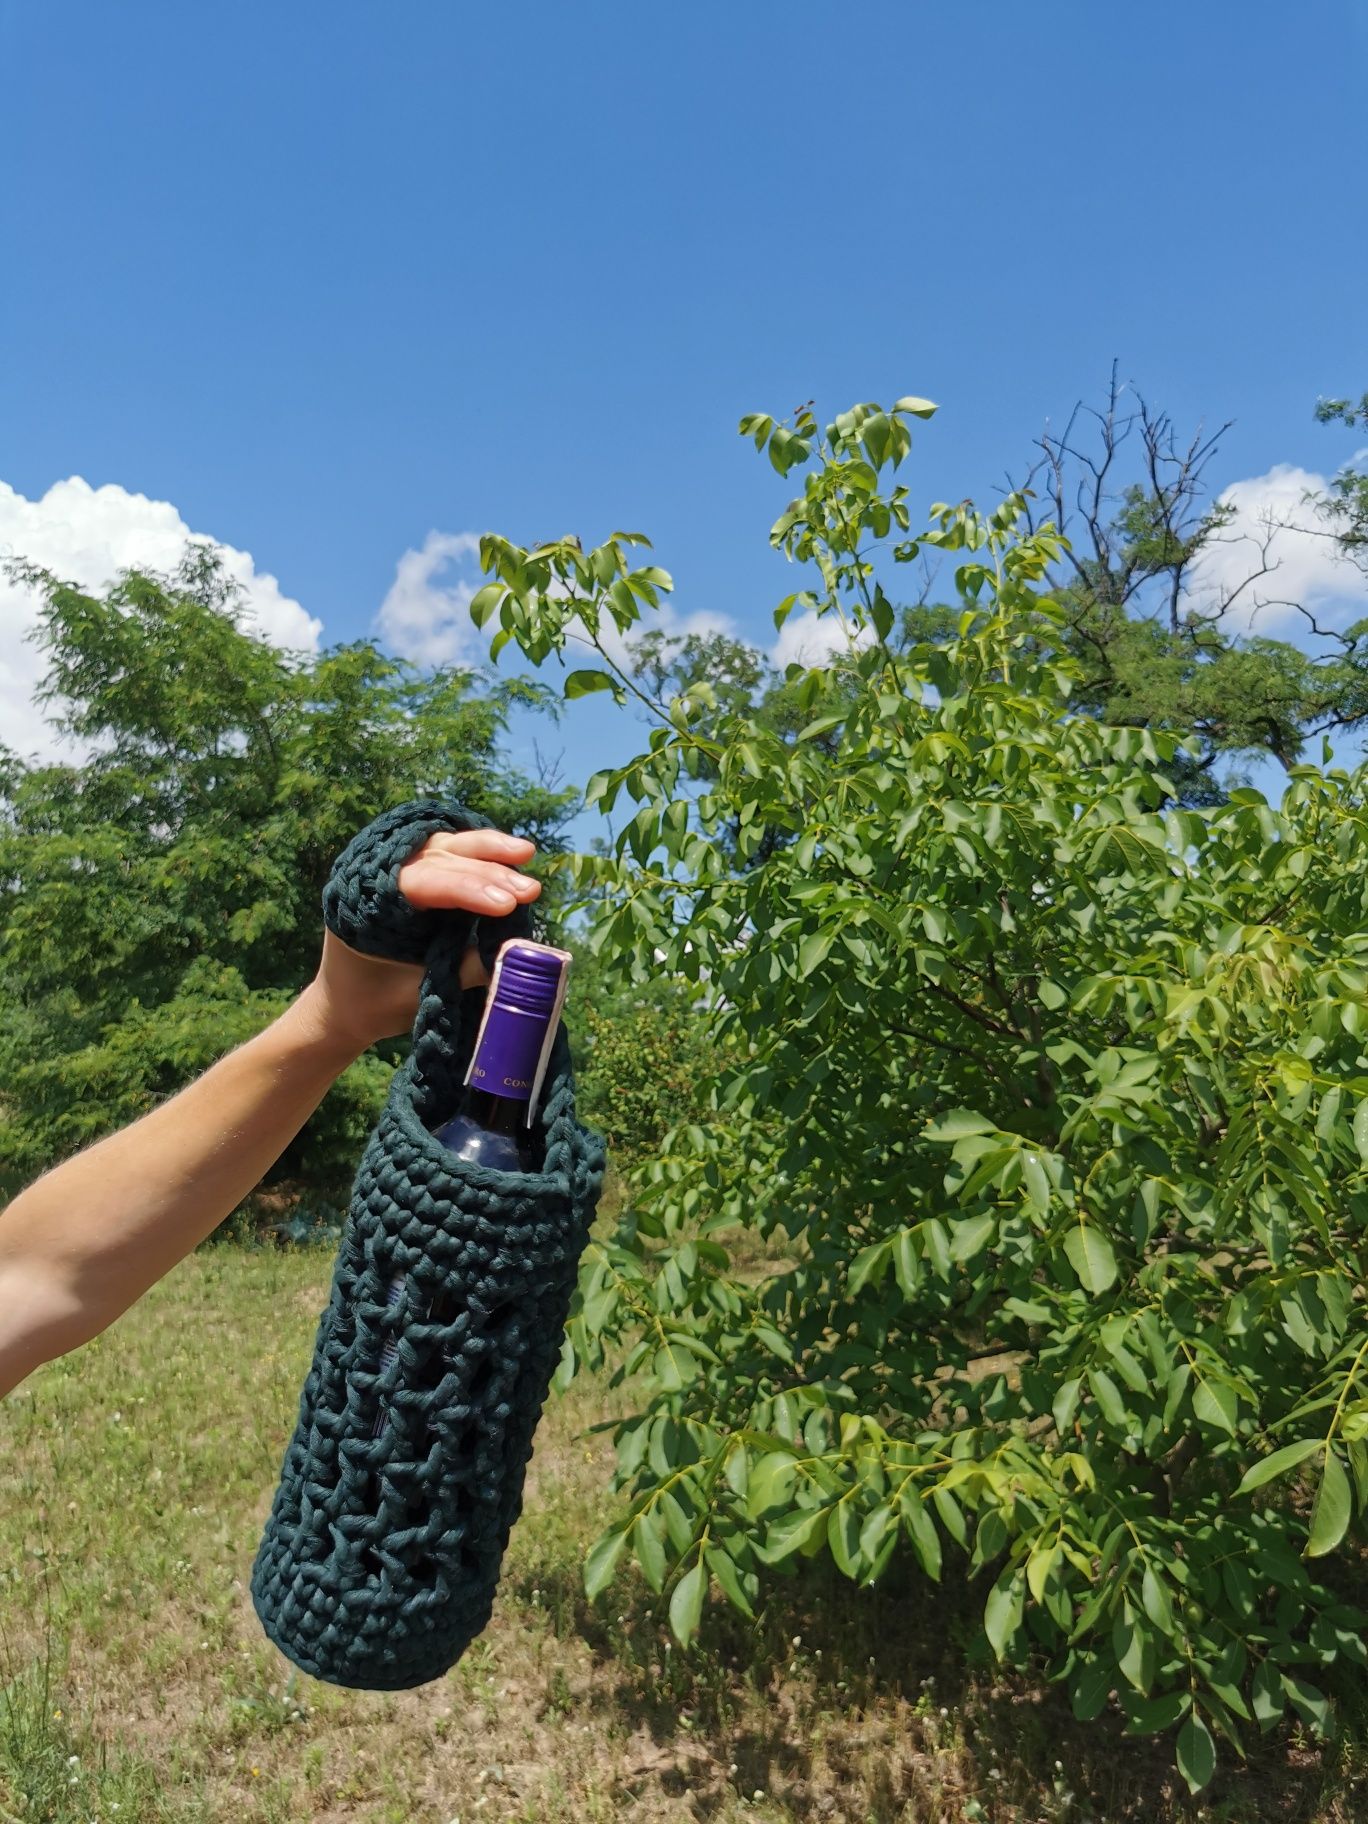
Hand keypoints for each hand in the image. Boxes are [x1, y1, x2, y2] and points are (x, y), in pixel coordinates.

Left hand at [300, 829, 540, 1057]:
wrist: (343, 1006)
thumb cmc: (375, 1004)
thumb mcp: (419, 993)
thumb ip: (467, 968)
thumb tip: (519, 951)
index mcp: (366, 903)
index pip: (425, 884)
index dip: (469, 890)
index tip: (508, 905)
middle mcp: (378, 875)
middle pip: (440, 860)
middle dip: (488, 872)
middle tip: (530, 889)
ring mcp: (396, 868)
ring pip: (444, 847)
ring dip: (487, 851)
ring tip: (526, 853)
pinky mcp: (413, 872)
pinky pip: (446, 854)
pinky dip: (477, 854)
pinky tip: (508, 854)